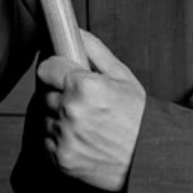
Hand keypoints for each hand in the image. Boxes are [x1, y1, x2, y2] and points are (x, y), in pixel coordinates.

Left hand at [38, 31, 146, 192]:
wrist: (148, 159)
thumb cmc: (138, 118)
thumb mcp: (123, 77)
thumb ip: (95, 51)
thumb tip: (76, 33)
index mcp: (85, 87)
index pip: (46, 68)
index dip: (55, 70)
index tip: (61, 74)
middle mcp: (71, 111)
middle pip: (45, 93)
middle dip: (60, 95)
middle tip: (84, 103)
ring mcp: (64, 137)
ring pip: (45, 118)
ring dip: (59, 118)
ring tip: (86, 123)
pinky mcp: (60, 158)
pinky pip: (46, 141)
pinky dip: (59, 139)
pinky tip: (81, 138)